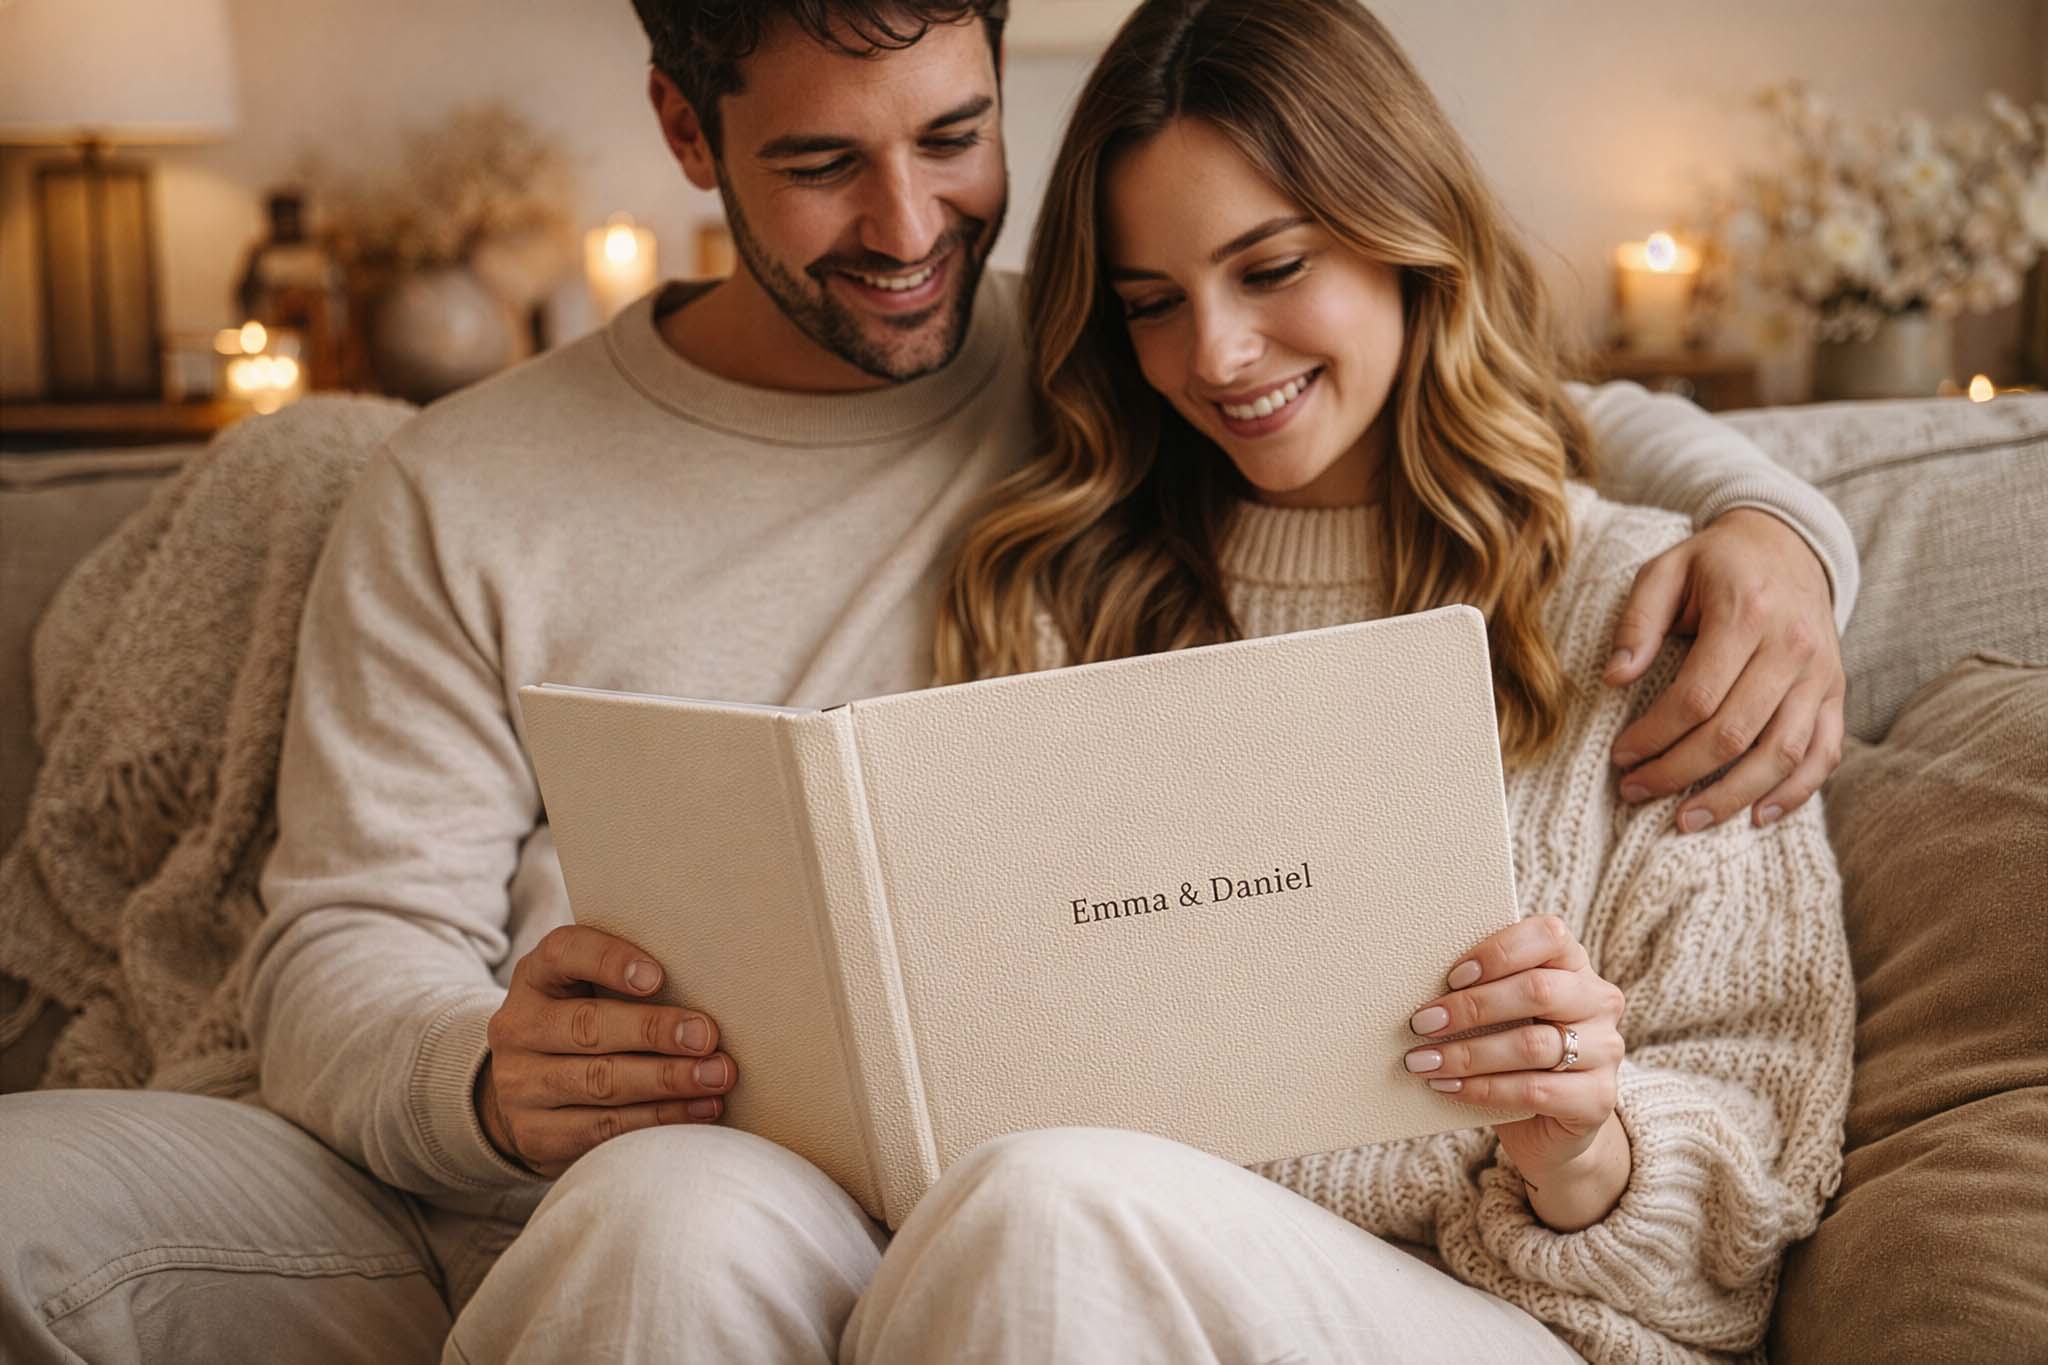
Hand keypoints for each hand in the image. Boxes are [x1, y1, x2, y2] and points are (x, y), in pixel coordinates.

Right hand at [477, 924, 735, 1178]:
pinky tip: (697, 1111)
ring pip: (600, 1083)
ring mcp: (519, 1086)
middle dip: (654, 1032)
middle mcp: (518, 1028)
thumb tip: (710, 982)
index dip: (609, 961)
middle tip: (706, 1037)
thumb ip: (631, 981)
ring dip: (667, 1082)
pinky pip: (603, 1130)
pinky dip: (657, 1121)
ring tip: (715, 1078)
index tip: (657, 976)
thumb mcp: (589, 991)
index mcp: (535, 977)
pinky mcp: (535, 1135)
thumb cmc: (585, 1025)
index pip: (565, 954)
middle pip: (588, 1027)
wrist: (530, 1092)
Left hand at [1405, 915, 1627, 1224]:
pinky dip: (1483, 1089)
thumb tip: (1413, 976)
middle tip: (1422, 1022)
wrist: (1551, 1123)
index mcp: (1574, 964)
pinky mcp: (1598, 1099)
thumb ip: (1481, 986)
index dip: (1499, 952)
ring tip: (1422, 1061)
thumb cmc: (1513, 1047)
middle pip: (1538, 990)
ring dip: (1468, 1053)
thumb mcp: (1502, 1010)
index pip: (1549, 935)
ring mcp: (1606, 1050)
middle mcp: (1599, 1000)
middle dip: (1472, 1007)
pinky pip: (1534, 1090)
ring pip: (1533, 1045)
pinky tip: (1447, 1086)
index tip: (1452, 976)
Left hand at [1604, 508, 1846, 832]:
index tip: (1620, 757)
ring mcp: (1821, 674)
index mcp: (1746, 613)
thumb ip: (1637, 621)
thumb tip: (1614, 678)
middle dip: (1679, 772)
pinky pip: (1824, 753)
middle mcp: (1793, 647)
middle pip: (1735, 732)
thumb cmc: (1715, 563)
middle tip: (1636, 792)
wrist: (1787, 545)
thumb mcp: (1665, 569)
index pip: (1696, 696)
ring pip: (1782, 753)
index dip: (1654, 735)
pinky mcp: (1836, 693)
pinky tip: (1756, 817)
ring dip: (1732, 796)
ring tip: (1686, 821)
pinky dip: (1795, 792)